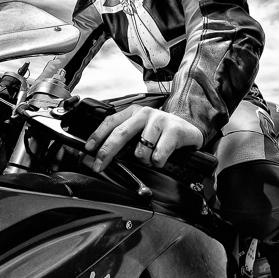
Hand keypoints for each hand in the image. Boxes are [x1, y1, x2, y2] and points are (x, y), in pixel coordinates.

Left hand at [84, 105, 203, 172]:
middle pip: (120, 134)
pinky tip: (162, 157)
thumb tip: (103, 155)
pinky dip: (158, 162)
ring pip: (140, 150)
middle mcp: (144, 114)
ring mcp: (159, 121)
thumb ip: (123, 140)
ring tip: (151, 157)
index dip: (97, 136)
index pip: (111, 122)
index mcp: (133, 112)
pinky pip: (157, 156)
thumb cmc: (162, 132)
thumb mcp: (141, 130)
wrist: (189, 129)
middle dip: (107, 152)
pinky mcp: (173, 131)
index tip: (88, 149)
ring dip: (144, 160)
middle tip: (99, 165)